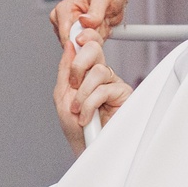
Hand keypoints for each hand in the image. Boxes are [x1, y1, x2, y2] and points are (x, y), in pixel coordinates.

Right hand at [50, 0, 126, 54]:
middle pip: (75, 44)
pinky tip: (102, 29)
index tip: (98, 31)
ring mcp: (70, 31)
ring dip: (97, 39)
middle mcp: (62, 22)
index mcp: (62, 11)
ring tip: (103, 24)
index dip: (84, 39)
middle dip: (92, 38)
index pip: (67, 37)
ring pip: (83, 47)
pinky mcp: (78, 38)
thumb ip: (95, 12)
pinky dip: (98, 40)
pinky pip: (89, 47)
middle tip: (103, 24)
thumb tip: (84, 21)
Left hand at [53, 38, 131, 155]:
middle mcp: (101, 76)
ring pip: (98, 71)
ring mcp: (113, 84)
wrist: (86, 150)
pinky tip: (88, 117)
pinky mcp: (124, 95)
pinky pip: (104, 89)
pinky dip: (90, 105)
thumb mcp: (63, 96)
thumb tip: (70, 46)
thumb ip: (66, 71)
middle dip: (79, 64)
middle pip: (94, 49)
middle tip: (73, 83)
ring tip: (79, 110)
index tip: (75, 37)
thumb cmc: (76, 129)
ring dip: (83, 93)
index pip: (88, 47)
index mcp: (86, 73)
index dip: (84, 36)